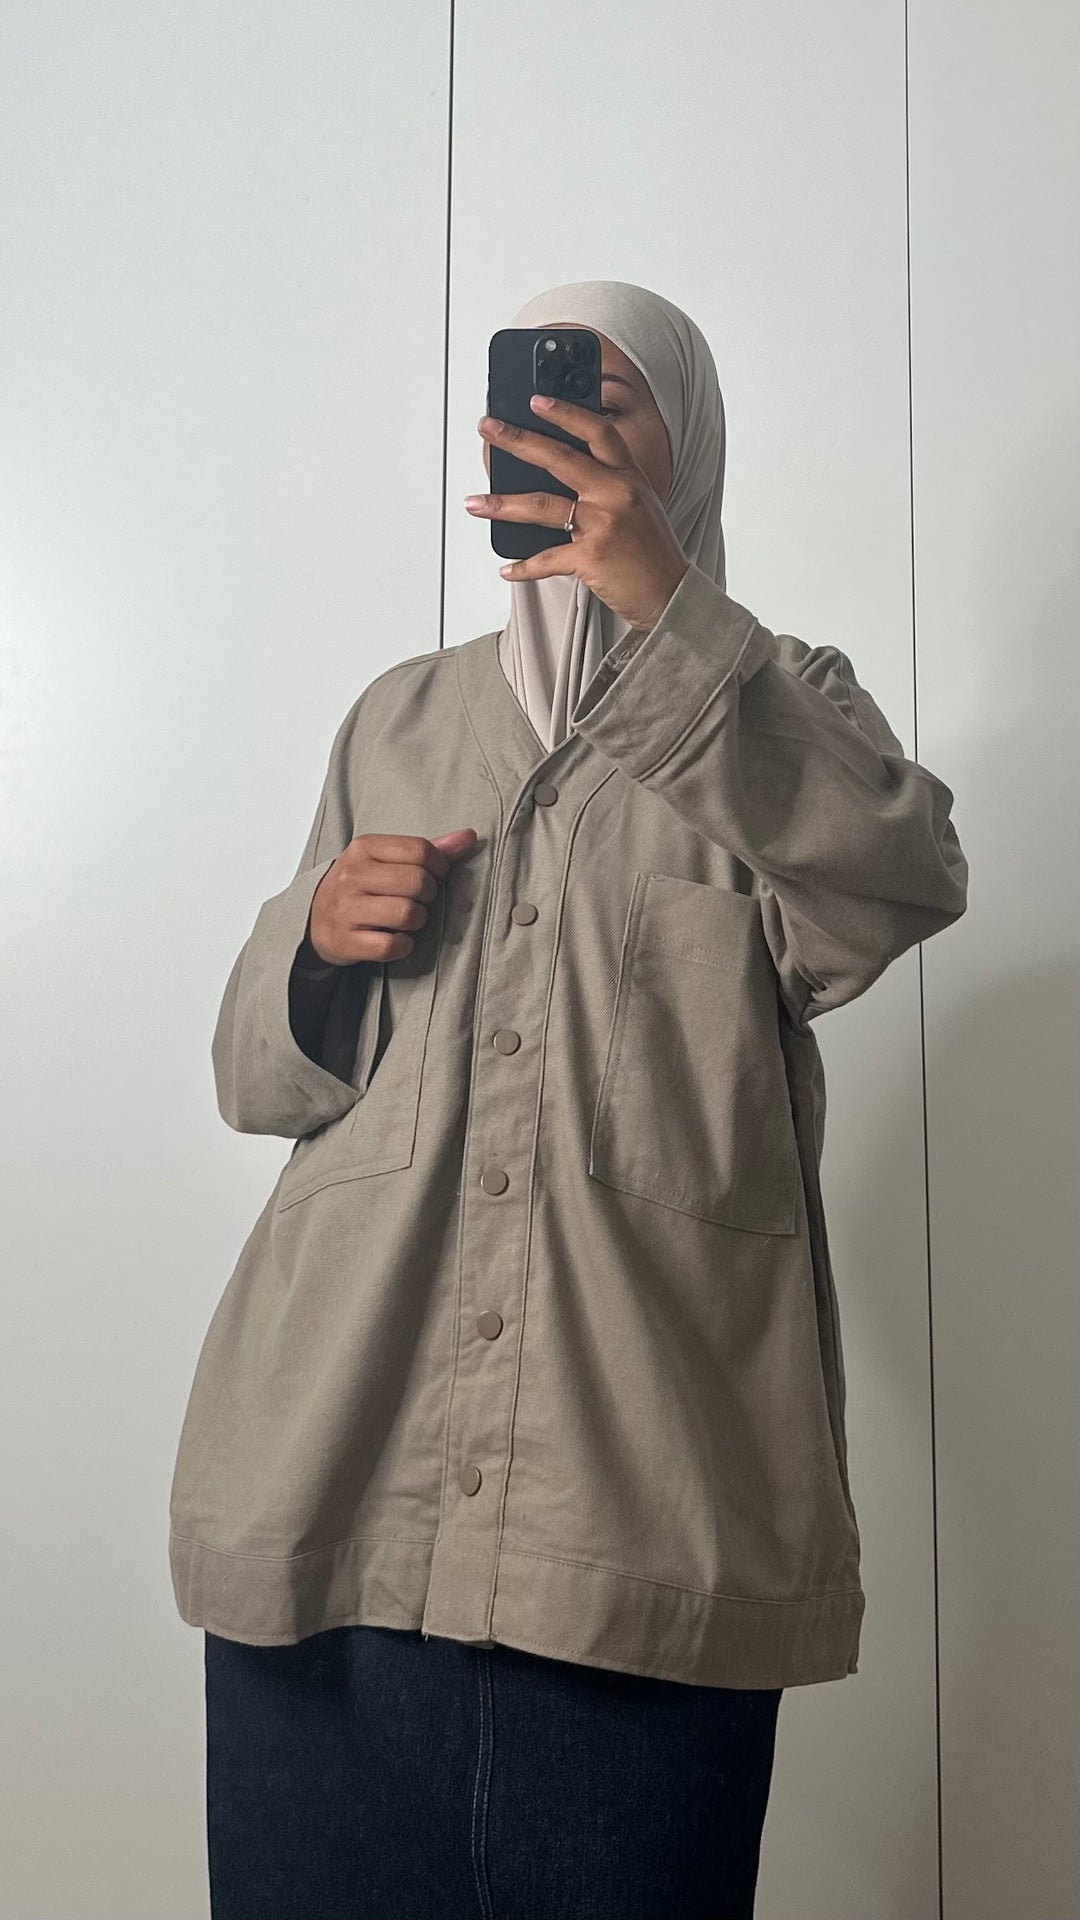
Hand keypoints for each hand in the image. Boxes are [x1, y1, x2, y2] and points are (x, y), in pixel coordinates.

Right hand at [306, 829, 476, 966]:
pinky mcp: (347, 941)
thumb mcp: (385, 859)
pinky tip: (396, 939)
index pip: (420, 850)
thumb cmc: (359, 887)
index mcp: (364, 848)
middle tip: (420, 900)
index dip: (440, 867)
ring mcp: (347, 909)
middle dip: (429, 895)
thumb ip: (428, 849)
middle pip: (417, 882)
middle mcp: (352, 875)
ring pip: (408, 914)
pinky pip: (393, 945)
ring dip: (418, 921)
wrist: (314, 919)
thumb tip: (469, 836)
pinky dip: (404, 946)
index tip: (436, 877)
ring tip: (407, 919)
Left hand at [465, 396, 689, 630]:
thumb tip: (556, 479)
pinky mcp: (592, 557)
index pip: (597, 432)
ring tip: (474, 503)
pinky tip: (507, 569)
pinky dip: (524, 567)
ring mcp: (604, 524)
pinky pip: (546, 559)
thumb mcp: (640, 506)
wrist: (672, 596)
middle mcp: (617, 493)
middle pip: (559, 457)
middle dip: (517, 440)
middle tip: (489, 428)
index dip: (565, 412)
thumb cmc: (653, 554)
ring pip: (542, 506)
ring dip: (501, 504)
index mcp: (630, 477)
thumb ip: (607, 487)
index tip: (536, 400)